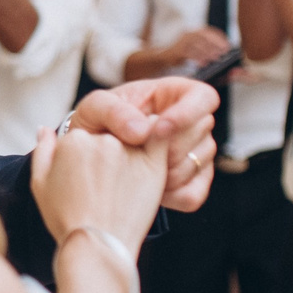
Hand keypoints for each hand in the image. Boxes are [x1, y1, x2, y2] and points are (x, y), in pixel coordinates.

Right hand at [29, 123, 168, 248]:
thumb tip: (44, 129)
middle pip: (107, 135)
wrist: (97, 245)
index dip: (85, 157)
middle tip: (107, 185)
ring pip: (132, 136)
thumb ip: (43, 151)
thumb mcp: (40, 185)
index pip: (83, 136)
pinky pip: (160, 137)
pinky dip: (158, 140)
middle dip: (107, 154)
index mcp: (72, 141)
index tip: (88, 179)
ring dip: (131, 151)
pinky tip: (149, 161)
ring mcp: (127, 150)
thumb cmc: (67, 220)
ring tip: (126, 185)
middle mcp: (100, 139)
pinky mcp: (153, 162)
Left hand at [71, 77, 217, 211]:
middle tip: (136, 154)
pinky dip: (169, 197)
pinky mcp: (193, 182)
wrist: (89, 158)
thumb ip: (113, 111)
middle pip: (202, 132)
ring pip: (197, 165)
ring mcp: (196, 152)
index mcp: (173, 94)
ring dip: (164, 173)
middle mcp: (191, 122)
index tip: (161, 129)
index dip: (188, 112)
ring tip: (134, 172)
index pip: (203, 97)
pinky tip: (147, 191)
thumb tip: (143, 131)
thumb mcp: (94, 109)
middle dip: (168, 147)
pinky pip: (193, 195)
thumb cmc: (96, 123)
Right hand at [153, 27, 231, 70]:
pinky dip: (198, 59)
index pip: (210, 31)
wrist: (163, 56)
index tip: (228, 46)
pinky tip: (204, 64)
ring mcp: (182, 41)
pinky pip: (190, 54)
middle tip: (224, 53)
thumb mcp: (193, 46)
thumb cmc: (182, 53)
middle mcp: (188, 34)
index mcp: (194, 31)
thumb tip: (221, 52)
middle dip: (216, 45)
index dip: (220, 38)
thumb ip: (205, 47)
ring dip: (209, 53)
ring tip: (217, 59)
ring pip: (198, 46)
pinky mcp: (177, 50)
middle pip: (205, 38)